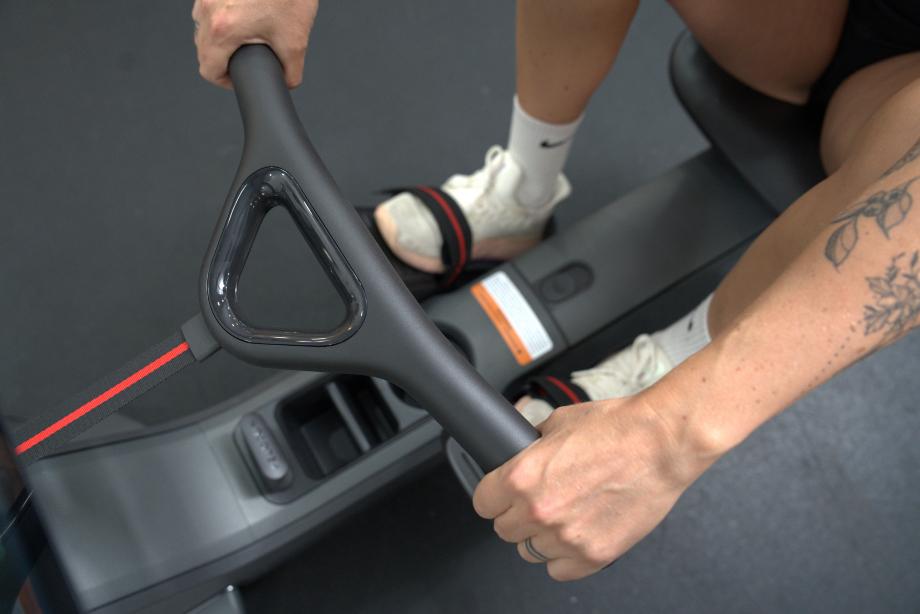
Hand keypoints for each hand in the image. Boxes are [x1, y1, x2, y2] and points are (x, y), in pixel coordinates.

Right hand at [192, 0, 318, 88]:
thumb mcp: (295, 40)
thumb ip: (290, 71)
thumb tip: (286, 82)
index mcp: (223, 29)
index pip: (209, 70)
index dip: (225, 80)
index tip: (238, 77)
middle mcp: (207, 9)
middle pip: (203, 49)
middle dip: (224, 57)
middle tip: (247, 55)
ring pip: (203, 25)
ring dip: (221, 34)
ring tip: (248, 31)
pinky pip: (209, 5)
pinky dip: (224, 13)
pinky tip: (247, 11)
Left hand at [473, 392, 708, 580]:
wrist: (661, 443)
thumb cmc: (616, 428)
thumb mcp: (557, 423)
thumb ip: (530, 447)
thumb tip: (518, 454)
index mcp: (522, 477)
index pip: (483, 503)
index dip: (493, 496)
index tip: (502, 495)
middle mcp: (539, 510)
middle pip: (504, 530)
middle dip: (517, 514)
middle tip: (539, 500)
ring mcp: (566, 537)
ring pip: (530, 551)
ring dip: (541, 536)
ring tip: (563, 515)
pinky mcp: (593, 555)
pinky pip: (559, 570)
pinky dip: (564, 557)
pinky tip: (576, 534)